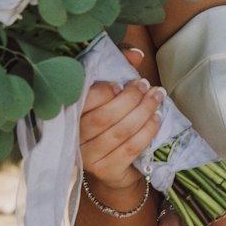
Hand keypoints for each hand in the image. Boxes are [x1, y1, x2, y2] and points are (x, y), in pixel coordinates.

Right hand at [79, 48, 163, 191]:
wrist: (114, 164)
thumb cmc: (110, 118)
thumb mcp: (111, 89)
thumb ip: (118, 65)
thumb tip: (135, 54)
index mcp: (68, 116)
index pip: (82, 103)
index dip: (105, 92)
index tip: (124, 83)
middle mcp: (73, 138)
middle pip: (104, 117)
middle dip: (131, 99)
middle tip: (148, 86)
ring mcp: (88, 157)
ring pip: (120, 132)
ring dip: (144, 112)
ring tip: (157, 98)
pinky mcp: (106, 170)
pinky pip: (130, 148)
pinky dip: (147, 131)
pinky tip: (157, 119)